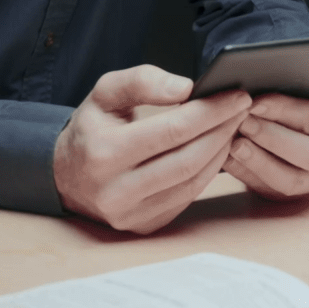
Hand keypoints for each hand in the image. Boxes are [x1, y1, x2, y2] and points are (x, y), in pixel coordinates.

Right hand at [53, 65, 251, 233]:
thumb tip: (187, 88)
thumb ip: (143, 81)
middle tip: (243, 107)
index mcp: (103, 153)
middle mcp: (116, 191)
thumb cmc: (92, 129)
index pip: (171, 131)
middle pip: (188, 158)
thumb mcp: (105, 93)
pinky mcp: (145, 226)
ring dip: (220, 151)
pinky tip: (217, 148)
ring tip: (233, 124)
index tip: (237, 95)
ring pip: (193, 181)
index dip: (210, 112)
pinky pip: (187, 197)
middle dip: (222, 130)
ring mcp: (131, 214)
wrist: (65, 175)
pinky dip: (208, 171)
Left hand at [226, 62, 308, 198]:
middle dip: (273, 138)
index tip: (257, 101)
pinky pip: (267, 190)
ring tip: (233, 143)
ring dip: (259, 161)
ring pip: (289, 179)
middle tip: (243, 122)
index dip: (288, 111)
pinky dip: (246, 174)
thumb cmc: (291, 97)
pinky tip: (227, 157)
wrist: (275, 121)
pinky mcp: (286, 193)